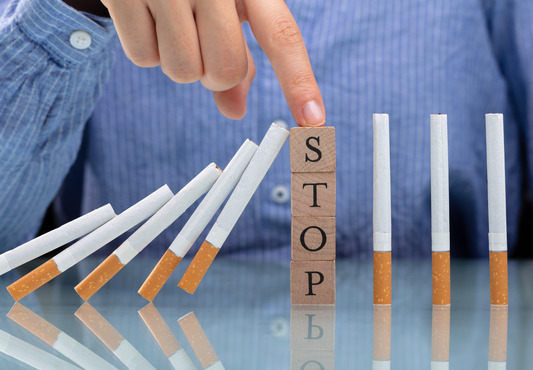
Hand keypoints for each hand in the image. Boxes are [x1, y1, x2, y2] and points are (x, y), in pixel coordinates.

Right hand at [100, 0, 325, 125]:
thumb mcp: (226, 11)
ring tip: (172, 25)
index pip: (282, 37)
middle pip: (225, 71)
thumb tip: (235, 112)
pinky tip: (146, 18)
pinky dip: (145, 49)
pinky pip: (143, 57)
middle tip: (202, 44)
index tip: (313, 120)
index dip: (299, 82)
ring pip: (183, 72)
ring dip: (179, 63)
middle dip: (214, 75)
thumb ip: (236, 58)